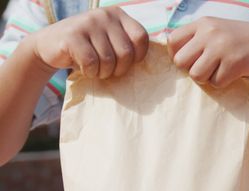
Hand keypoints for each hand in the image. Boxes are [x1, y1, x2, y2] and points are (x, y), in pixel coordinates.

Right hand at [31, 6, 148, 78]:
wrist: (49, 46)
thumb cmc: (88, 48)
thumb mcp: (110, 40)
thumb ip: (128, 43)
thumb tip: (153, 61)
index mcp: (118, 14)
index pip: (141, 37)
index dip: (138, 56)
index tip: (127, 63)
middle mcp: (104, 15)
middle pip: (126, 53)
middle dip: (119, 70)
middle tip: (109, 71)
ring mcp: (87, 23)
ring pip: (108, 60)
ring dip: (103, 72)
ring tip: (95, 69)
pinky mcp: (72, 36)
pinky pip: (91, 63)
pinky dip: (90, 72)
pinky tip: (84, 68)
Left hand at [168, 17, 248, 86]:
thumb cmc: (246, 41)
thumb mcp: (220, 30)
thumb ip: (199, 39)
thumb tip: (175, 58)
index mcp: (203, 23)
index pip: (172, 41)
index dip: (180, 55)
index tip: (194, 60)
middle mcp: (209, 32)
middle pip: (180, 62)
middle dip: (193, 69)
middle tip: (210, 68)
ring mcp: (221, 47)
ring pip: (196, 75)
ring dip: (208, 78)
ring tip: (222, 71)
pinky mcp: (233, 63)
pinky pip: (216, 83)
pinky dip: (224, 83)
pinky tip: (235, 73)